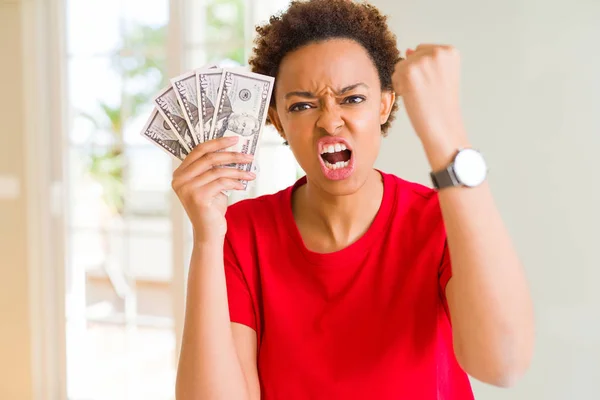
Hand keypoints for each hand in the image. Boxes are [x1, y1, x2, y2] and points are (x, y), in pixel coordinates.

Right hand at [171, 136, 255, 242]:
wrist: (209, 233)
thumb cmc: (212, 207)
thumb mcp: (211, 184)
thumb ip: (213, 168)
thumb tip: (234, 149)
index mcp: (180, 173)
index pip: (199, 150)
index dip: (218, 142)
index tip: (235, 139)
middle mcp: (179, 180)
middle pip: (209, 158)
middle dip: (232, 155)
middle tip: (249, 156)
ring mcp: (187, 189)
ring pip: (218, 170)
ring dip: (238, 171)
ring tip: (251, 174)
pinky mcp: (198, 197)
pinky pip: (221, 182)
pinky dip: (235, 182)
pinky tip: (243, 185)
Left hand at [393, 44, 468, 160]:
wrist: (442, 127)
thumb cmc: (441, 106)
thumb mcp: (441, 77)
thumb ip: (427, 61)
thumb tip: (408, 51)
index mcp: (450, 51)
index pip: (423, 51)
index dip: (424, 71)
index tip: (434, 85)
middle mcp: (438, 52)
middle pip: (410, 57)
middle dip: (414, 74)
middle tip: (427, 92)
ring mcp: (423, 60)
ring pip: (401, 66)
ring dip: (405, 81)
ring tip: (420, 94)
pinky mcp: (409, 71)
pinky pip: (394, 75)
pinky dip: (399, 87)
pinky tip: (412, 96)